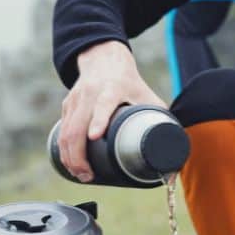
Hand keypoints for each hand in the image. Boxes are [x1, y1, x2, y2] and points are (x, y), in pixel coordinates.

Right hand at [59, 40, 165, 181]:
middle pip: (76, 127)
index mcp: (112, 89)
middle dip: (78, 156)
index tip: (94, 136)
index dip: (98, 120)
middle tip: (87, 176)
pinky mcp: (67, 105)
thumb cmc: (129, 82)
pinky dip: (64, 150)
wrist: (103, 58)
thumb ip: (158, 118)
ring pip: (65, 132)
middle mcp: (90, 94)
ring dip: (69, 157)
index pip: (103, 105)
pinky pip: (61, 131)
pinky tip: (70, 164)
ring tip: (80, 175)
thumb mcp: (146, 94)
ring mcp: (76, 100)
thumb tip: (172, 148)